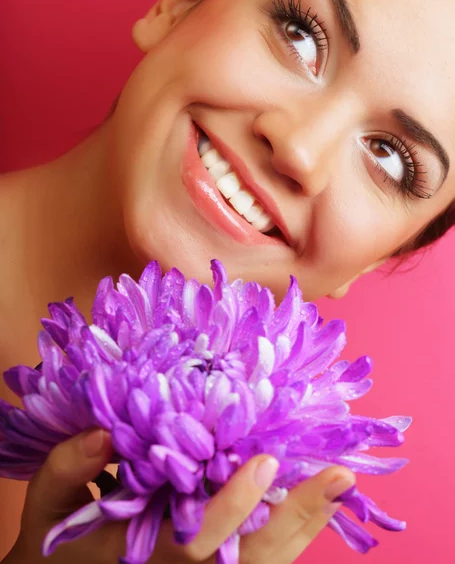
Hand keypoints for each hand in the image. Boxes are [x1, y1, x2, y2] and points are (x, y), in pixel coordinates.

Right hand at [3, 430, 354, 563]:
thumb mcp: (46, 513)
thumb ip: (65, 471)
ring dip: (305, 527)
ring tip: (340, 483)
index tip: (265, 461)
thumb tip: (105, 432)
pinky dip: (292, 533)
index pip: (190, 541)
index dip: (231, 506)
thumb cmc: (58, 550)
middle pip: (245, 561)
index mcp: (134, 559)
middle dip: (293, 521)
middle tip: (336, 476)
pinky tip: (318, 501)